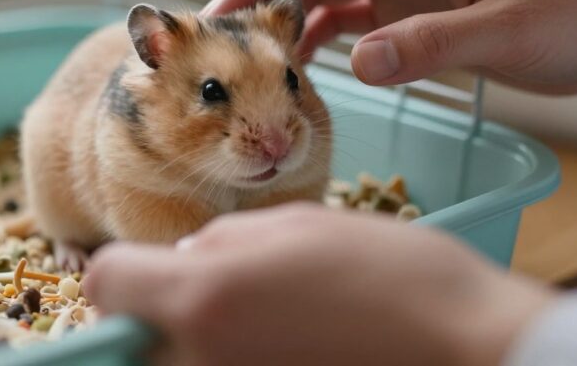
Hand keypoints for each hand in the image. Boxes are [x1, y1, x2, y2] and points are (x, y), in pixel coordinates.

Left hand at [85, 203, 554, 365]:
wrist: (471, 353)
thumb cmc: (397, 278)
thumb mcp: (301, 224)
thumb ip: (223, 241)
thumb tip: (184, 262)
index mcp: (204, 297)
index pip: (106, 284)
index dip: (126, 270)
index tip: (154, 269)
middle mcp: (202, 361)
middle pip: (138, 341)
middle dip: (163, 317)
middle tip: (224, 299)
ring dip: (199, 348)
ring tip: (266, 324)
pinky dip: (239, 364)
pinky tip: (288, 349)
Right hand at [202, 0, 576, 100]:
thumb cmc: (573, 16)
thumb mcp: (505, 32)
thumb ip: (430, 45)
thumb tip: (357, 63)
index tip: (218, 9)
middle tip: (215, 36)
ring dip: (282, 19)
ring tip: (246, 59)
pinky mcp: (409, 7)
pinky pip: (346, 17)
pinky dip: (317, 38)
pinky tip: (299, 67)